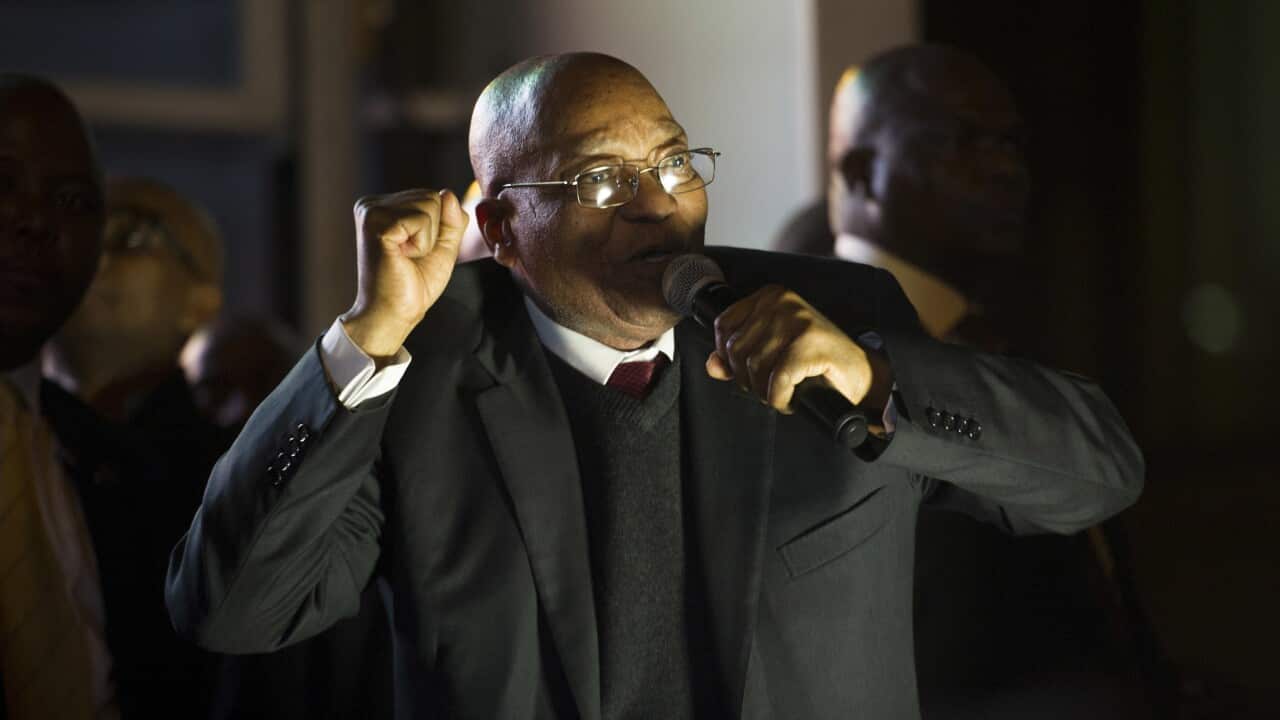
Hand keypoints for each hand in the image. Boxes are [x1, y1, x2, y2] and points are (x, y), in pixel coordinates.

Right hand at [340, 189, 467, 356]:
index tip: (413, 252)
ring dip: (428, 239)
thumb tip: (448, 193)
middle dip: (434, 232)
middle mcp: (372, 204)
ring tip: (405, 256)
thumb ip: (451, 220)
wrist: (393, 314)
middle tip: (409, 256)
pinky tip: (401, 257)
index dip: (437, 229)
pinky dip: (422, 244)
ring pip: (431, 203)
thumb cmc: (412, 284)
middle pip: (433, 196)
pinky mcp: (376, 223)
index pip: (432, 196)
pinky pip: (423, 219)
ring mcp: (371, 211)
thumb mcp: (442, 247)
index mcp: (383, 207)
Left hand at [705, 285, 891, 413]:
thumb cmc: (815, 364)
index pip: (723, 326)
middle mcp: (782, 301)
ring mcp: (798, 320)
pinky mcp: (811, 344)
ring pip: (753, 366)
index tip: (748, 372)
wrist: (862, 376)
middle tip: (770, 387)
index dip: (729, 358)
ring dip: (765, 391)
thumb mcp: (771, 353)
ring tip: (784, 391)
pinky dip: (780, 398)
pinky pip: (776, 380)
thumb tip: (711, 365)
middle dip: (748, 378)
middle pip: (735, 349)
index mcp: (770, 295)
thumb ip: (738, 356)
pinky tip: (791, 400)